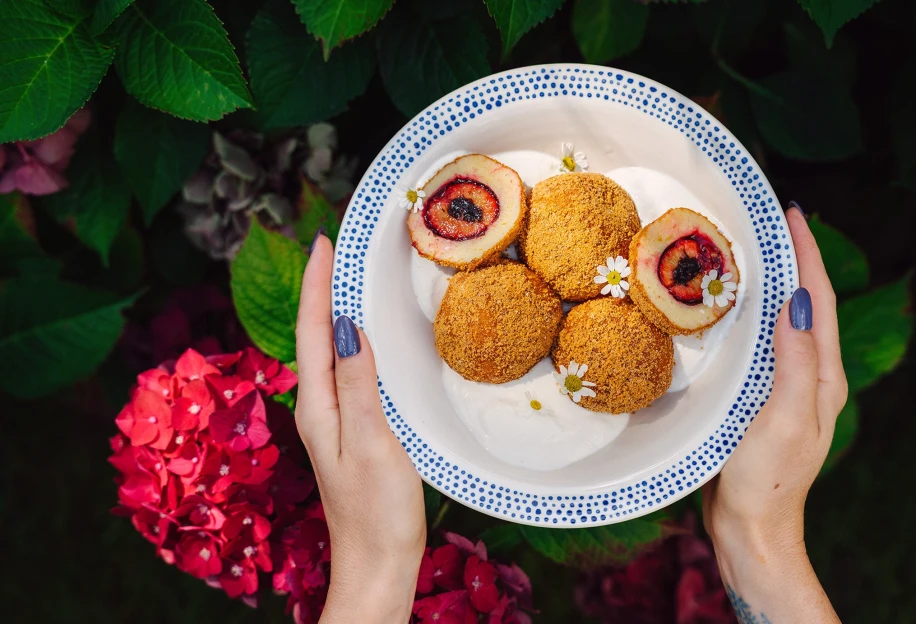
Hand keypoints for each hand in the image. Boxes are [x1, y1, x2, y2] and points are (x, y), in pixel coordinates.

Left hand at [295, 232, 425, 622]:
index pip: (312, 331)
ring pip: (331, 351)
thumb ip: (359, 385)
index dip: (316, 284)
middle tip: (334, 247)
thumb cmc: (377, 512)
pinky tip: (368, 338)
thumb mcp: (371, 443)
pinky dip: (354, 341)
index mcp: (317, 406)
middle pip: (315, 335)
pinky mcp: (353, 430)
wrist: (378, 564)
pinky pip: (348, 370)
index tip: (323, 242)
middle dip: (320, 288)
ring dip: (335, 311)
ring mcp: (334, 420)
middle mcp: (319, 407)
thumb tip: (350, 328)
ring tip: (346, 277)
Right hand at [702, 204, 845, 621]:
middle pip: (807, 304)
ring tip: (754, 251)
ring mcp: (788, 389)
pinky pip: (765, 344)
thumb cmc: (768, 479)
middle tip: (770, 222)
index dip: (806, 253)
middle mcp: (812, 377)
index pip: (817, 300)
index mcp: (822, 376)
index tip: (791, 213)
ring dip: (776, 283)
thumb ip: (793, 361)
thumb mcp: (783, 417)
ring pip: (786, 322)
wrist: (753, 529)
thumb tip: (796, 300)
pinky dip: (756, 315)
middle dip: (794, 259)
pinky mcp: (764, 400)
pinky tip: (735, 311)